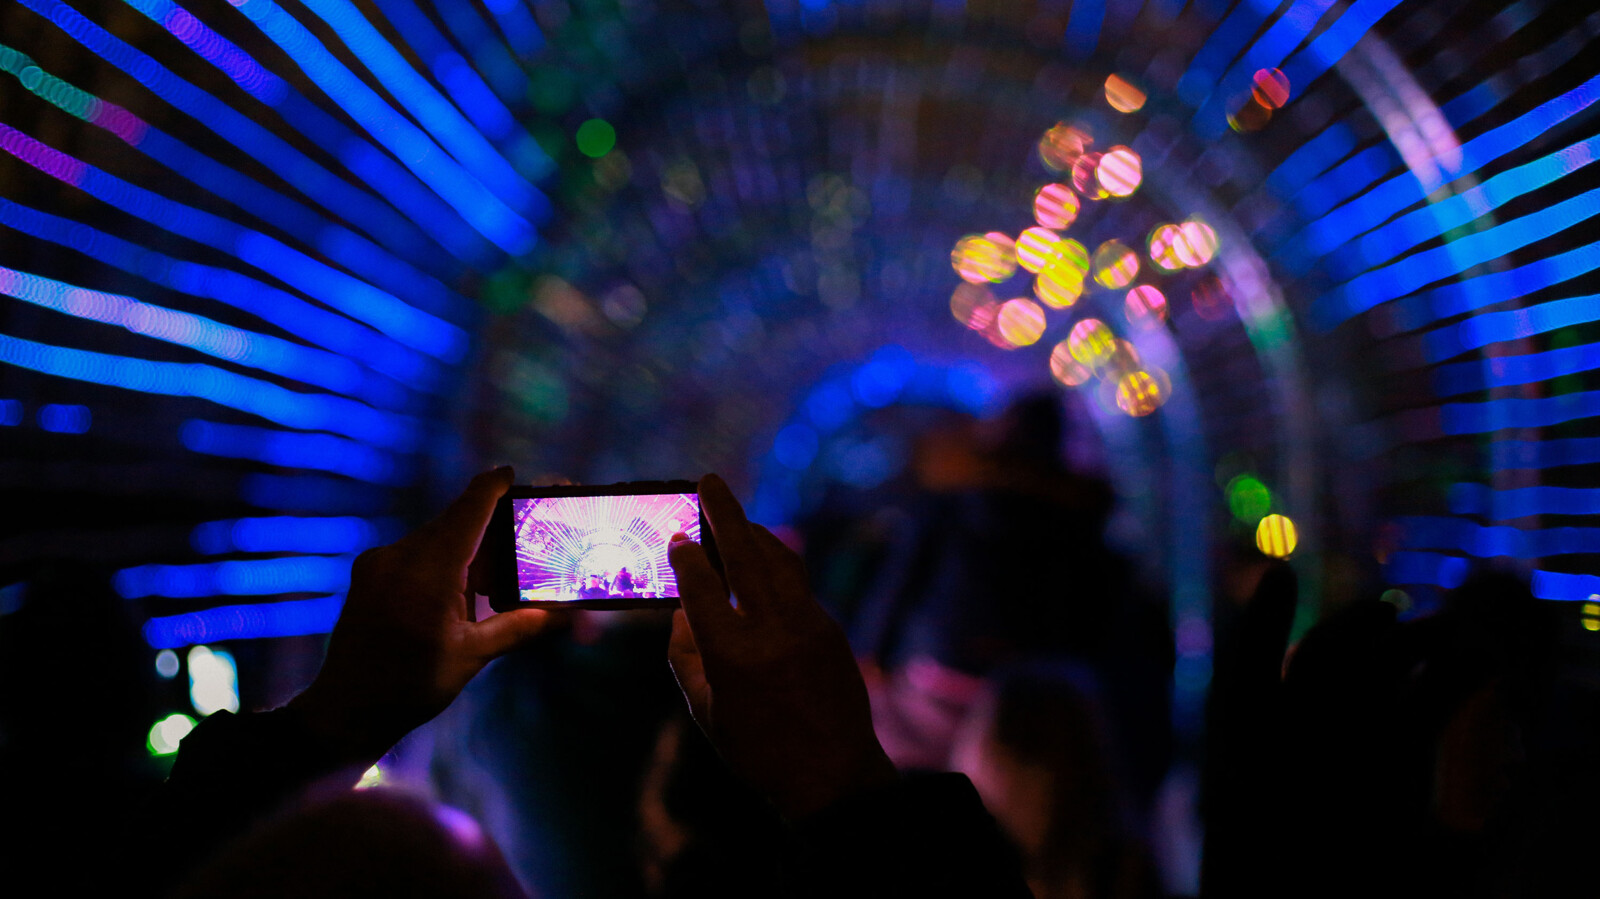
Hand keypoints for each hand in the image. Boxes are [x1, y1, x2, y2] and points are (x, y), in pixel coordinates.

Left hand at [290, 467, 547, 761]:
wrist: (346, 710)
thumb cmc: (411, 685)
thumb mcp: (472, 656)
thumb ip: (519, 627)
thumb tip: (564, 615)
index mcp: (429, 570)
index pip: (468, 511)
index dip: (493, 488)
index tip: (512, 474)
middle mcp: (399, 556)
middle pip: (453, 522)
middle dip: (487, 521)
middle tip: (520, 527)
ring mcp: (379, 564)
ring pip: (434, 538)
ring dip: (465, 545)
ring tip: (495, 568)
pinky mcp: (369, 576)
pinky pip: (414, 554)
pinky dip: (442, 559)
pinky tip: (461, 585)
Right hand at [667, 474, 895, 818]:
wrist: (833, 776)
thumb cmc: (758, 751)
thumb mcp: (707, 710)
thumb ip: (686, 656)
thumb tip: (683, 610)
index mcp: (733, 656)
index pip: (701, 588)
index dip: (686, 557)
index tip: (677, 536)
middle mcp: (772, 631)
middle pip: (745, 554)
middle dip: (724, 513)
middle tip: (709, 481)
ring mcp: (808, 625)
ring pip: (779, 561)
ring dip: (754, 532)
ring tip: (734, 516)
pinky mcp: (830, 629)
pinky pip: (797, 584)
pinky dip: (775, 564)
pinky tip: (761, 561)